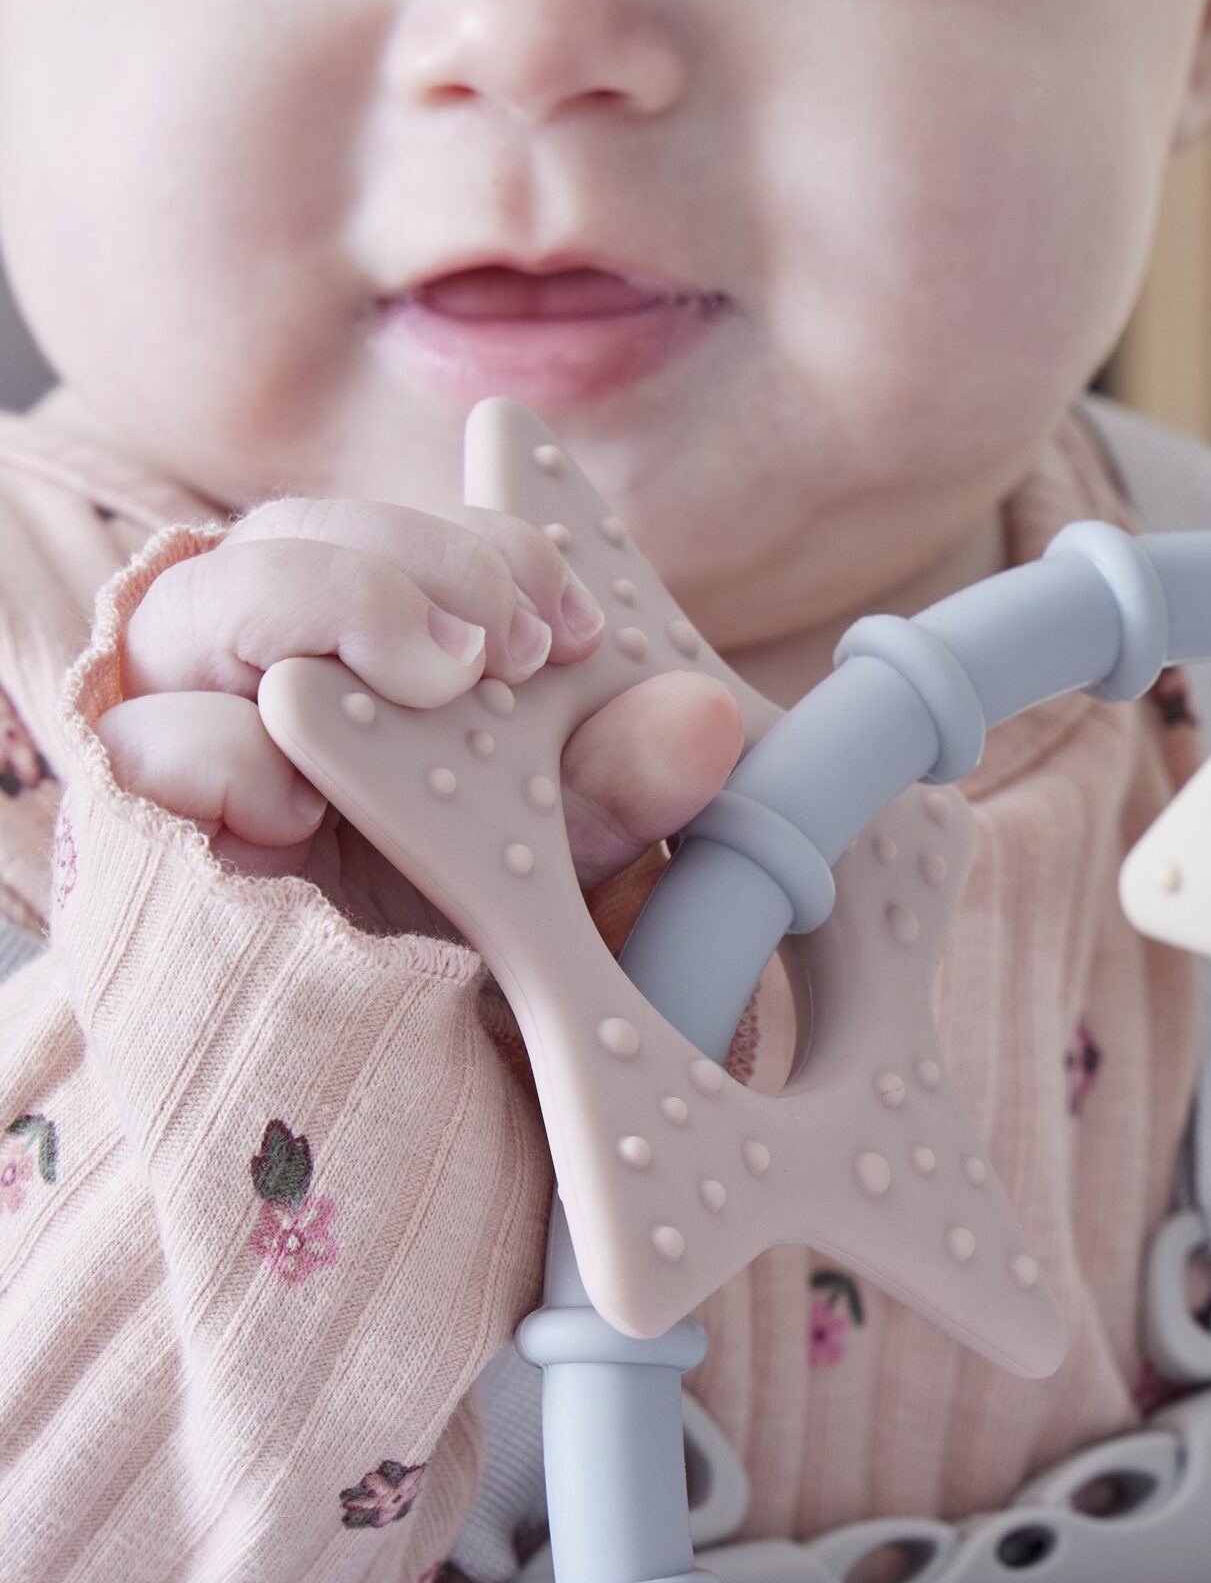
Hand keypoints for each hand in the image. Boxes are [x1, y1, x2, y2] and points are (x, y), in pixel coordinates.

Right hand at [100, 497, 742, 932]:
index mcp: (364, 633)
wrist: (363, 1049)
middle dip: (411, 567)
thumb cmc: (446, 912)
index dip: (490, 551)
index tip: (574, 624)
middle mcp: (262, 653)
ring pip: (198, 605)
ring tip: (430, 689)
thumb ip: (620, 782)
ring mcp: (182, 720)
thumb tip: (704, 721)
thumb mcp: (555, 851)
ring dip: (328, 617)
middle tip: (498, 654)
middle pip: (294, 533)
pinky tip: (305, 805)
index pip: (406, 532)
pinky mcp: (135, 813)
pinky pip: (143, 747)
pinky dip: (226, 755)